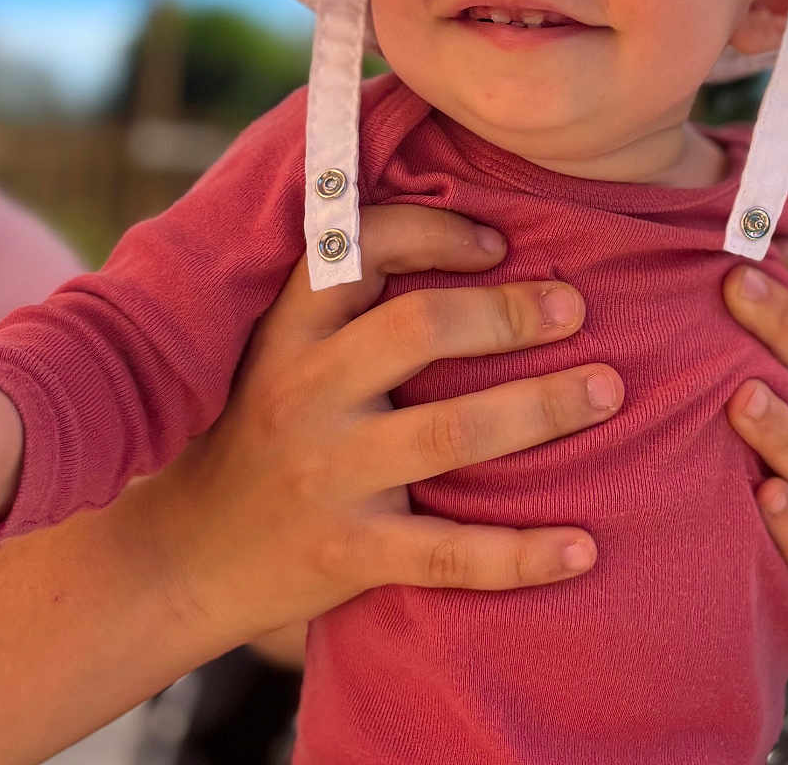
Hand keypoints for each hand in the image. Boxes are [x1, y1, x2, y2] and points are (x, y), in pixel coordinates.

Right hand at [146, 204, 619, 641]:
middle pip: (419, 328)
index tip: (498, 242)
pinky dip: (520, 555)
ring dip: (540, 408)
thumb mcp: (273, 350)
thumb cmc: (256, 430)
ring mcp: (328, 475)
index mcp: (289, 331)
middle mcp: (306, 391)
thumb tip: (462, 233)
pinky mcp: (349, 555)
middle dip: (508, 313)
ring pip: (449, 433)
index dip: (436, 231)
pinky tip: (583, 549)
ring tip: (607, 390)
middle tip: (575, 307)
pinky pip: (447, 555)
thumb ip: (341, 300)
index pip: (362, 248)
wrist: (181, 557)